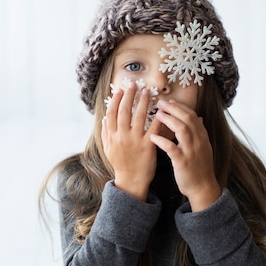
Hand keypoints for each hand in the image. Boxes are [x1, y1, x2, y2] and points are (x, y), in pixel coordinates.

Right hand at [101, 83, 159, 200]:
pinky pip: (153, 129)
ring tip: (147, 91)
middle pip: (124, 111)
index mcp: (112, 136)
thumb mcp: (108, 149)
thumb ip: (105, 133)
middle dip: (129, 96)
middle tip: (134, 84)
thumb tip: (104, 118)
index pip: (112, 113)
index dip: (116, 99)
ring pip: (138, 117)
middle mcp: (122, 136)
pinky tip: (161, 110)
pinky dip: (157, 118)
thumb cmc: (120, 164)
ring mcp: (135, 141)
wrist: (131, 181)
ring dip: (143, 102)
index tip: (121, 89)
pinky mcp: (148, 146)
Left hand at [149, 100, 220, 211]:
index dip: (180, 106)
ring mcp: (191, 151)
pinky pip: (172, 148)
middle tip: (160, 103)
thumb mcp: (203, 147)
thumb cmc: (199, 167)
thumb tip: (199, 117)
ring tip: (157, 115)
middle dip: (173, 108)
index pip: (192, 115)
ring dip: (168, 120)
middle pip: (187, 118)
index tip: (169, 101)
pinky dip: (162, 141)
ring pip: (182, 129)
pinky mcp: (183, 162)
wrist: (203, 187)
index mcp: (202, 136)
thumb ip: (200, 132)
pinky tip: (153, 137)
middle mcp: (199, 141)